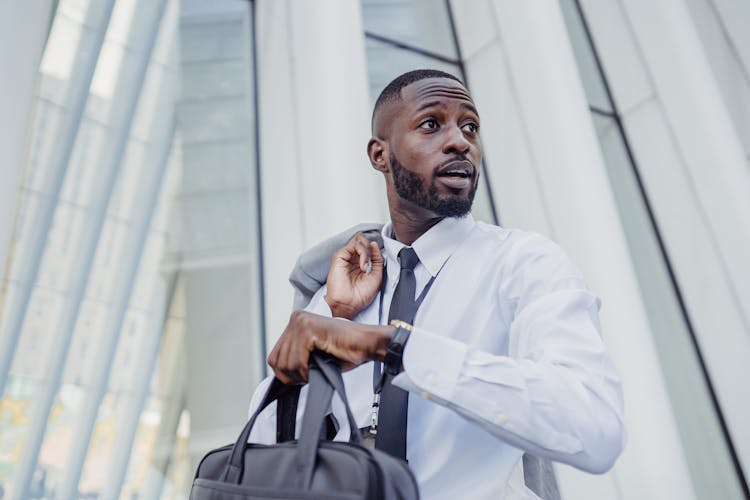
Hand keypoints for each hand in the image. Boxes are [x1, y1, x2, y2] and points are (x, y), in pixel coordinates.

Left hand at [268, 310, 391, 383]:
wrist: (365, 344)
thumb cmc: (345, 350)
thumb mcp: (312, 354)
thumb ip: (294, 358)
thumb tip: (279, 374)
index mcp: (296, 322)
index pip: (274, 356)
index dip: (285, 373)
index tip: (301, 377)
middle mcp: (296, 318)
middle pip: (277, 360)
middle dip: (292, 375)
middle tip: (309, 376)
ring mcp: (302, 322)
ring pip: (285, 362)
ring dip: (300, 374)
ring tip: (315, 371)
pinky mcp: (309, 330)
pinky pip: (297, 360)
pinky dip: (306, 371)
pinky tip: (317, 366)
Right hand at [325, 232, 383, 318]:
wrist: (350, 305)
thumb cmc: (360, 296)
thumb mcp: (377, 275)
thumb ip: (378, 259)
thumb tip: (374, 244)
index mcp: (360, 263)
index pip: (367, 246)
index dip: (375, 249)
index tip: (377, 259)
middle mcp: (352, 259)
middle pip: (362, 240)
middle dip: (370, 247)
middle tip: (373, 259)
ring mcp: (346, 257)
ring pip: (358, 241)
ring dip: (367, 250)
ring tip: (367, 265)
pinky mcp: (339, 257)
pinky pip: (354, 246)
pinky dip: (363, 253)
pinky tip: (363, 266)